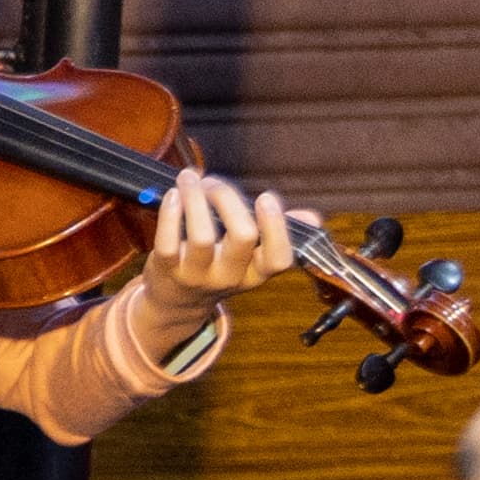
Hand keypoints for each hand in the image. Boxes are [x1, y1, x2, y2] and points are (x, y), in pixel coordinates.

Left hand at [118, 176, 302, 359]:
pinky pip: (168, 242)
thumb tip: (312, 217)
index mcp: (257, 272)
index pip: (279, 259)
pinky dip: (170, 214)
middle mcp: (230, 277)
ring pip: (202, 236)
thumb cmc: (219, 264)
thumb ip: (276, 234)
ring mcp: (198, 276)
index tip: (266, 197)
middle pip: (241, 237)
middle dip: (228, 199)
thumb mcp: (250, 257)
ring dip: (196, 199)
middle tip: (214, 182)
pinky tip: (172, 195)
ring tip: (190, 178)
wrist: (176, 301)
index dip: (276, 227)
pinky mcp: (167, 270)